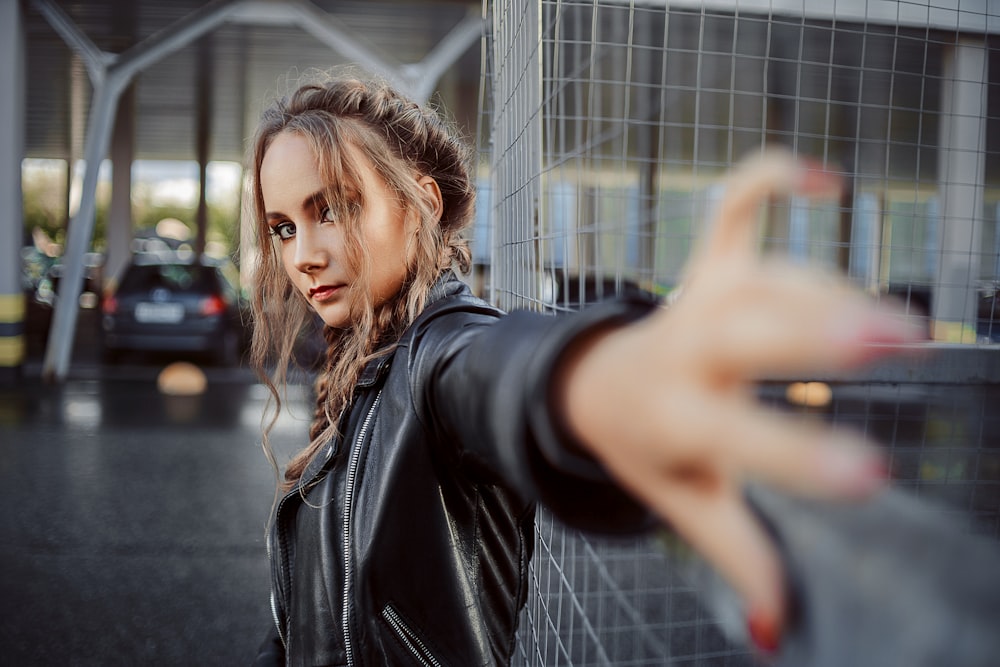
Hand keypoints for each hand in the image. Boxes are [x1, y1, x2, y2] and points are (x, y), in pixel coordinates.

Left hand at [557, 150, 924, 651]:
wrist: (595, 387)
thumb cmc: (650, 448)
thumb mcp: (683, 503)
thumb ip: (736, 554)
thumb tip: (775, 631)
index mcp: (676, 415)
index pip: (735, 438)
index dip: (798, 456)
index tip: (872, 474)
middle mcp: (684, 348)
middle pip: (745, 331)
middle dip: (817, 331)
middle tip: (895, 338)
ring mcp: (696, 297)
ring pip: (762, 276)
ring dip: (827, 286)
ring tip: (896, 324)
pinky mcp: (708, 264)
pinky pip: (733, 207)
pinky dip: (769, 179)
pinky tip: (824, 181)